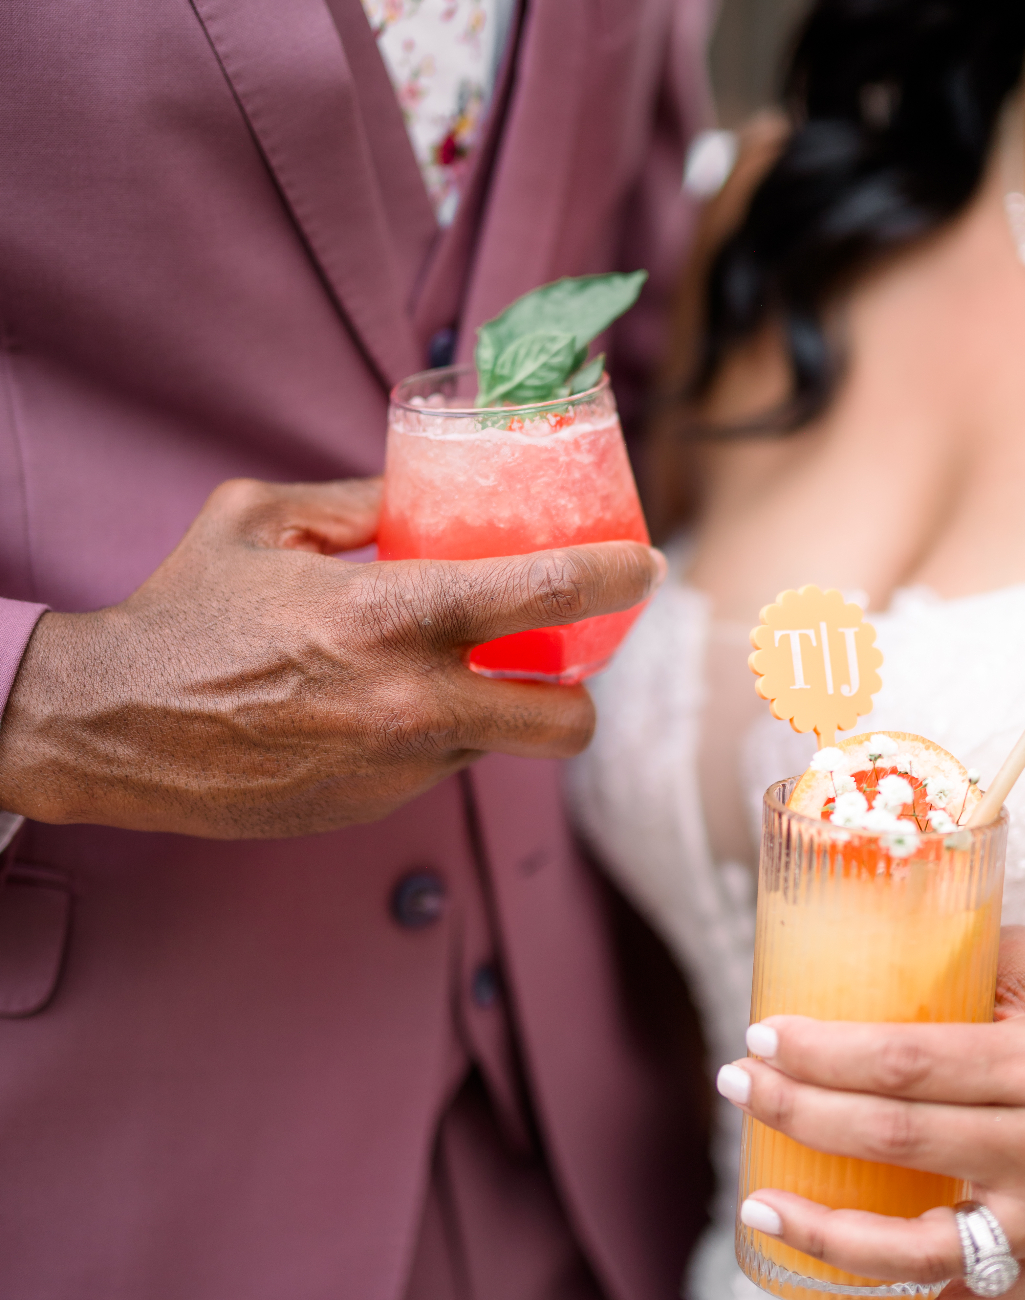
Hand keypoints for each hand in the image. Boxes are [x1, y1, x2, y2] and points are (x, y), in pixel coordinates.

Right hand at [0, 475, 662, 838]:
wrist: (108, 726)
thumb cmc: (182, 613)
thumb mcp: (264, 518)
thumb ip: (360, 500)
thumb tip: (421, 489)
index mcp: (394, 616)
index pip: (550, 595)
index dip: (616, 577)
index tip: (641, 566)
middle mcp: (411, 704)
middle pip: (567, 722)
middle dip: (581, 694)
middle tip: (559, 658)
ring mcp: (395, 770)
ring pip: (500, 751)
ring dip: (497, 718)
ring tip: (454, 677)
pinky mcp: (370, 810)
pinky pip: (438, 773)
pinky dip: (435, 743)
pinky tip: (382, 711)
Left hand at [719, 927, 1024, 1299]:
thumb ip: (957, 962)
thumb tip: (851, 960)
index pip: (906, 1064)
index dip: (820, 1054)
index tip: (762, 1039)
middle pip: (894, 1140)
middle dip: (797, 1113)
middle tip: (737, 1087)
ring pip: (915, 1251)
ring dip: (823, 1232)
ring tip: (757, 1205)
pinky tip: (835, 1290)